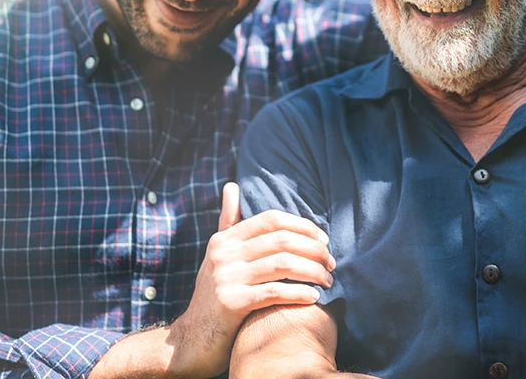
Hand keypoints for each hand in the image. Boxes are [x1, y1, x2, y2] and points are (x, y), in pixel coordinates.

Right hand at [166, 182, 333, 378]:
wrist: (193, 339)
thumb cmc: (213, 295)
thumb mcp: (218, 255)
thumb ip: (228, 222)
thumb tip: (232, 186)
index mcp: (225, 239)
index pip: (272, 219)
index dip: (303, 226)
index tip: (324, 240)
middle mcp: (223, 254)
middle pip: (282, 240)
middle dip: (314, 250)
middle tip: (332, 264)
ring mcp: (225, 278)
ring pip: (282, 264)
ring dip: (313, 272)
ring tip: (328, 281)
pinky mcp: (230, 303)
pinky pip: (274, 292)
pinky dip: (299, 293)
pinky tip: (314, 298)